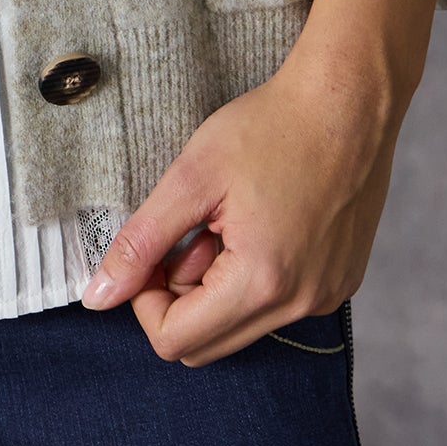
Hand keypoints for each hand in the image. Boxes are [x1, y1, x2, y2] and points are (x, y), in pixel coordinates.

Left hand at [81, 0, 440, 365]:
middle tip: (188, 233)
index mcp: (261, 283)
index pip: (175, 341)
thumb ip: (140, 243)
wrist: (349, 101)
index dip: (145, 300)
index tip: (153, 250)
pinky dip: (253, 278)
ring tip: (227, 221)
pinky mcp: (341, 283)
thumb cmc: (271, 128)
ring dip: (217, 287)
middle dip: (180, 296)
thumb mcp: (191, 178)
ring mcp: (327, 297)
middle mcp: (301, 305)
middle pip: (208, 344)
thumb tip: (97, 298)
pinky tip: (260, 223)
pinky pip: (278, 306)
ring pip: (241, 325)